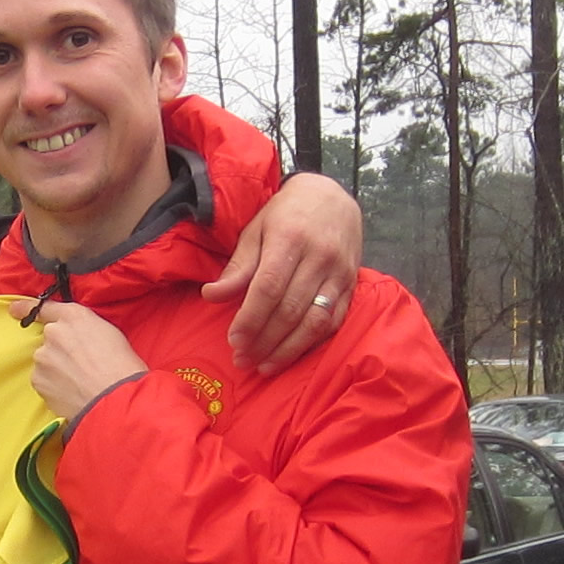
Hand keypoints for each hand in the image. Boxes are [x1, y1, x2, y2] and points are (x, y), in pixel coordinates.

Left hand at [8, 299, 144, 419]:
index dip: (26, 307)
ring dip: (56, 369)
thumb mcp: (108, 333)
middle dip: (60, 351)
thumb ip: (84, 328)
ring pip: (45, 361)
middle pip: (49, 340)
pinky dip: (54, 385)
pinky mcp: (38, 379)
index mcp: (74, 316)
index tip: (13, 309)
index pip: (45, 308)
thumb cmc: (121, 366)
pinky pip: (43, 380)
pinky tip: (71, 391)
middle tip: (81, 365)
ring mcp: (42, 357)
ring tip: (79, 381)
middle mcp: (54, 333)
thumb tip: (76, 336)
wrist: (114, 397)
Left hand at [202, 172, 360, 374]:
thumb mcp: (255, 231)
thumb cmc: (285, 215)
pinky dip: (312, 342)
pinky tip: (291, 354)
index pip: (269, 288)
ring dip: (288, 349)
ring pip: (315, 321)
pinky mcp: (352, 284)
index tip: (234, 340)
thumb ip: (238, 267)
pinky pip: (334, 321)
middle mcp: (319, 257)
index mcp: (290, 239)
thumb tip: (211, 296)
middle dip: (264, 341)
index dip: (251, 319)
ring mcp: (340, 272)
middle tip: (243, 360)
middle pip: (290, 309)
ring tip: (264, 366)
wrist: (331, 197)